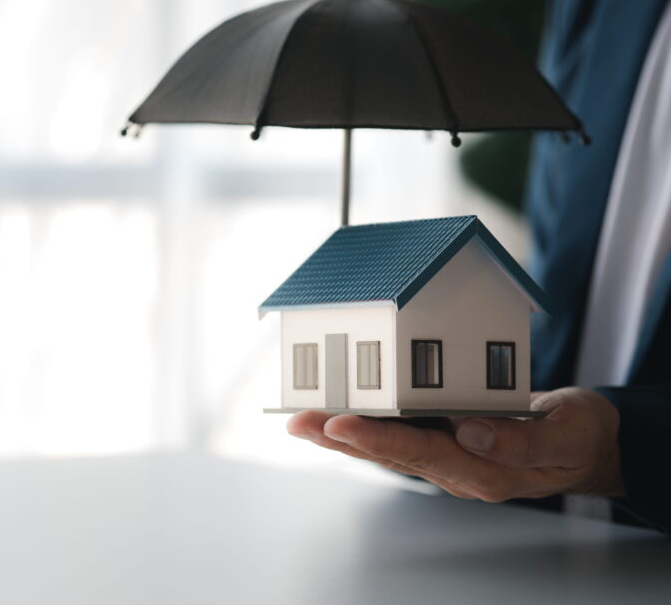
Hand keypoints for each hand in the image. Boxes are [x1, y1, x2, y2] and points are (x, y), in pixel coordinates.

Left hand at [286, 387, 624, 500]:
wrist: (588, 444)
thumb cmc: (578, 437)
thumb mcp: (566, 435)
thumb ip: (520, 440)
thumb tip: (468, 431)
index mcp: (484, 471)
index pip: (420, 453)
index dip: (376, 437)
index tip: (338, 423)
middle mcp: (457, 469)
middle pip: (389, 454)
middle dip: (340, 438)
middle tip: (299, 421)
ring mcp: (448, 457)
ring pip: (387, 448)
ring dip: (343, 434)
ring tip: (302, 420)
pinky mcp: (445, 441)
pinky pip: (399, 436)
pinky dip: (367, 424)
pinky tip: (338, 416)